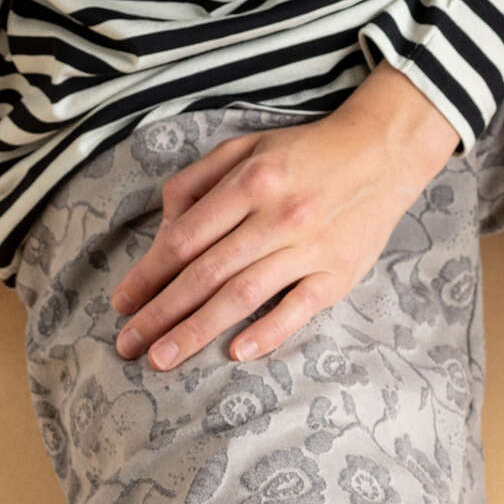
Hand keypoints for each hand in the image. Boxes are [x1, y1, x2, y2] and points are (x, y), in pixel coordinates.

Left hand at [111, 105, 444, 373]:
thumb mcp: (247, 145)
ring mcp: (309, 247)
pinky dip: (268, 332)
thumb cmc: (304, 152)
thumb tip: (165, 224)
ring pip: (244, 295)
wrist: (381, 154)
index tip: (122, 301)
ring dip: (198, 330)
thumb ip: (200, 180)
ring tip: (162, 358)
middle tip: (127, 344)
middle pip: (207, 272)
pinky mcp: (338, 273)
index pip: (187, 236)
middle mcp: (276, 214)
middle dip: (161, 312)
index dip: (150, 272)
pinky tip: (236, 354)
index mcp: (250, 180)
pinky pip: (298, 308)